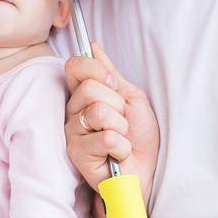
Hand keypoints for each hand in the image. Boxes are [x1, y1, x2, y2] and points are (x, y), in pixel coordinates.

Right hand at [64, 43, 158, 192]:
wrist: (145, 171)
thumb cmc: (139, 137)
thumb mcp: (131, 98)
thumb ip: (111, 74)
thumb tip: (93, 46)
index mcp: (84, 94)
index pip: (75, 66)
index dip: (96, 69)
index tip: (114, 85)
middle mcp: (73, 111)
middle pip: (90, 88)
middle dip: (116, 105)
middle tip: (121, 121)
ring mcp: (72, 132)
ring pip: (98, 112)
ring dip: (121, 127)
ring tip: (121, 138)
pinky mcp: (76, 153)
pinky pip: (106, 138)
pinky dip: (122, 147)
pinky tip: (117, 155)